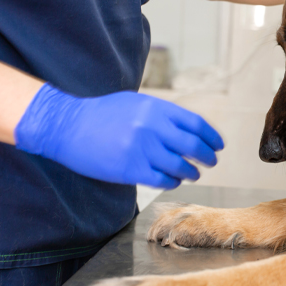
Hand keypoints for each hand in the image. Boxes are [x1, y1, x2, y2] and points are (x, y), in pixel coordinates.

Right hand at [14, 84, 223, 187]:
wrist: (67, 126)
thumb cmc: (103, 114)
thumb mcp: (136, 103)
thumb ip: (163, 115)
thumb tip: (191, 129)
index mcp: (157, 109)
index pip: (197, 125)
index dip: (212, 137)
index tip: (218, 146)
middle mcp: (153, 128)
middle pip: (194, 147)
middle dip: (208, 157)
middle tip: (211, 162)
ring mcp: (142, 150)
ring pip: (181, 166)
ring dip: (192, 172)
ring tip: (193, 173)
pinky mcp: (131, 170)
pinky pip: (163, 180)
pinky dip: (173, 181)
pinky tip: (173, 179)